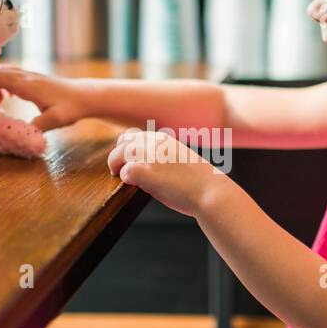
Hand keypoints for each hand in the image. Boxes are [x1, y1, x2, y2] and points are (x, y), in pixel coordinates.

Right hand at [0, 64, 86, 131]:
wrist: (86, 96)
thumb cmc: (71, 108)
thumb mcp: (55, 120)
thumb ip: (37, 127)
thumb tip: (21, 135)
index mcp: (28, 85)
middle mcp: (28, 76)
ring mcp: (32, 75)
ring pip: (6, 71)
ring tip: (0, 101)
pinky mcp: (35, 77)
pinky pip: (14, 73)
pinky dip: (5, 82)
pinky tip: (11, 97)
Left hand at [106, 128, 224, 217]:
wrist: (211, 192)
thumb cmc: (202, 183)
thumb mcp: (184, 161)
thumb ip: (167, 159)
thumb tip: (154, 169)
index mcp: (166, 139)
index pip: (137, 135)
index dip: (130, 146)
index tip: (130, 158)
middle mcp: (156, 143)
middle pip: (125, 139)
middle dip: (119, 152)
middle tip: (118, 166)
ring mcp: (151, 157)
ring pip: (120, 152)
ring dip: (115, 163)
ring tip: (116, 173)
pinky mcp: (147, 173)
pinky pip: (125, 170)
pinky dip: (125, 177)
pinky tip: (132, 184)